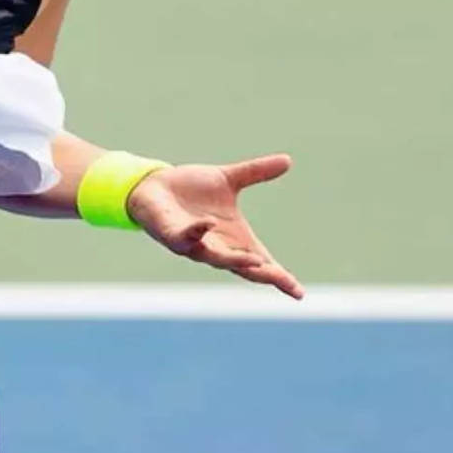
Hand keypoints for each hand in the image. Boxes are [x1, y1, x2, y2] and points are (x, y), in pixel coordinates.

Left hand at [126, 154, 302, 298]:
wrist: (154, 185)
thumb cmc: (191, 190)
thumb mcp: (229, 179)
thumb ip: (256, 173)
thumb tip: (288, 161)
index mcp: (233, 239)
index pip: (261, 262)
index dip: (279, 277)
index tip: (298, 292)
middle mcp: (216, 247)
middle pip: (244, 268)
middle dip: (263, 274)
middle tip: (282, 280)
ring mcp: (194, 245)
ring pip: (217, 259)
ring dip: (235, 261)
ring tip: (256, 261)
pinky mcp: (173, 235)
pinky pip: (187, 237)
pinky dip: (198, 231)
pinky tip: (208, 224)